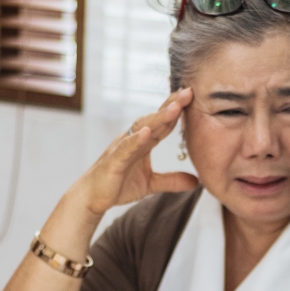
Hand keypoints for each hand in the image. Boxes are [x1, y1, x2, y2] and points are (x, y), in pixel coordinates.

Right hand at [68, 88, 200, 220]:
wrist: (92, 198)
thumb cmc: (118, 186)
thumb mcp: (151, 184)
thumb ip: (172, 180)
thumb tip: (197, 181)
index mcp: (144, 143)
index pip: (164, 123)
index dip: (177, 109)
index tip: (192, 96)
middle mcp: (133, 140)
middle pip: (154, 119)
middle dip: (171, 105)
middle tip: (188, 92)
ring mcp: (122, 148)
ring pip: (142, 128)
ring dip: (158, 118)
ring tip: (174, 108)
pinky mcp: (113, 161)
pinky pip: (125, 148)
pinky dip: (136, 139)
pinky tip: (147, 132)